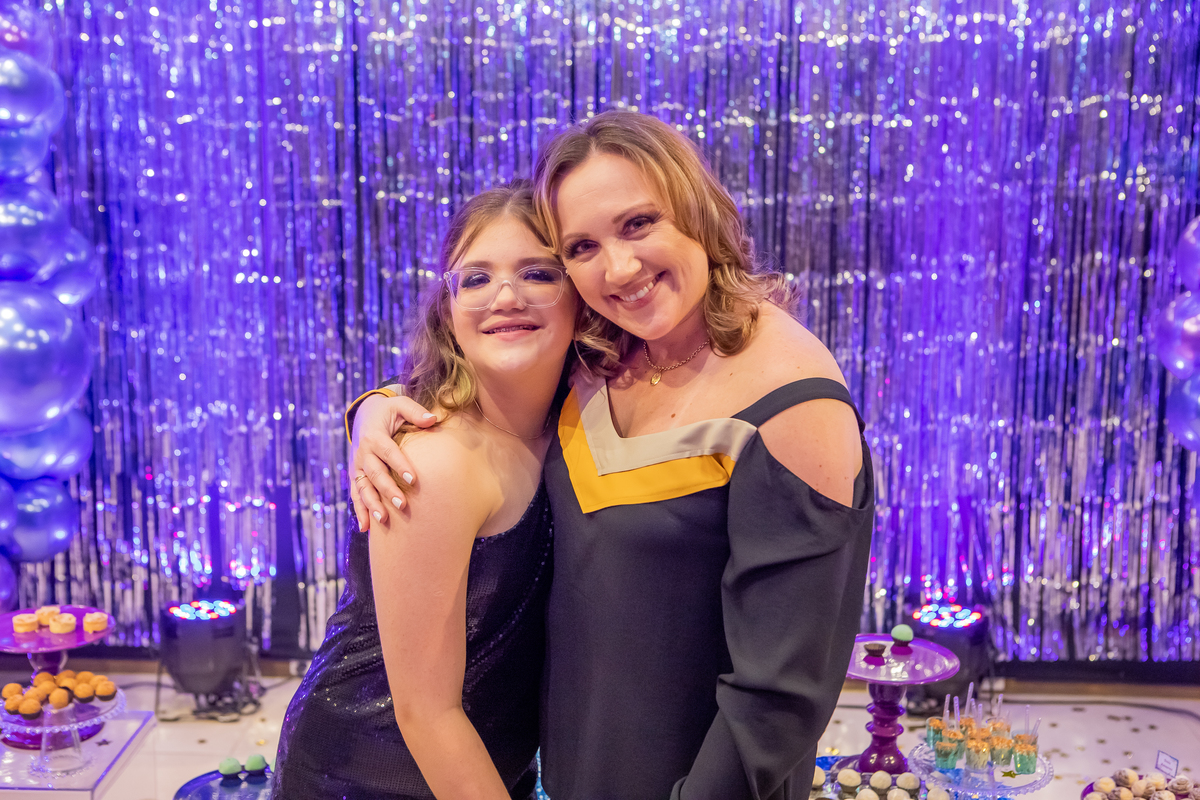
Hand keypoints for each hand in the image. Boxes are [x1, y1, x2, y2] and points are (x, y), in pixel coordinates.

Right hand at [350, 392, 438, 529]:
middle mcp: (363, 453)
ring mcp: (357, 466)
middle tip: (402, 505)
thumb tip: (433, 419)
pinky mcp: (355, 475)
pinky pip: (355, 494)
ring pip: (362, 488)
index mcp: (374, 436)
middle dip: (387, 490)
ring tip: (383, 520)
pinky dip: (359, 511)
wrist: (364, 415)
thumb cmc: (388, 411)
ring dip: (371, 505)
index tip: (413, 479)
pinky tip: (365, 528)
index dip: (399, 465)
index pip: (388, 452)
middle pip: (374, 474)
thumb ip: (415, 411)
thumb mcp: (400, 404)